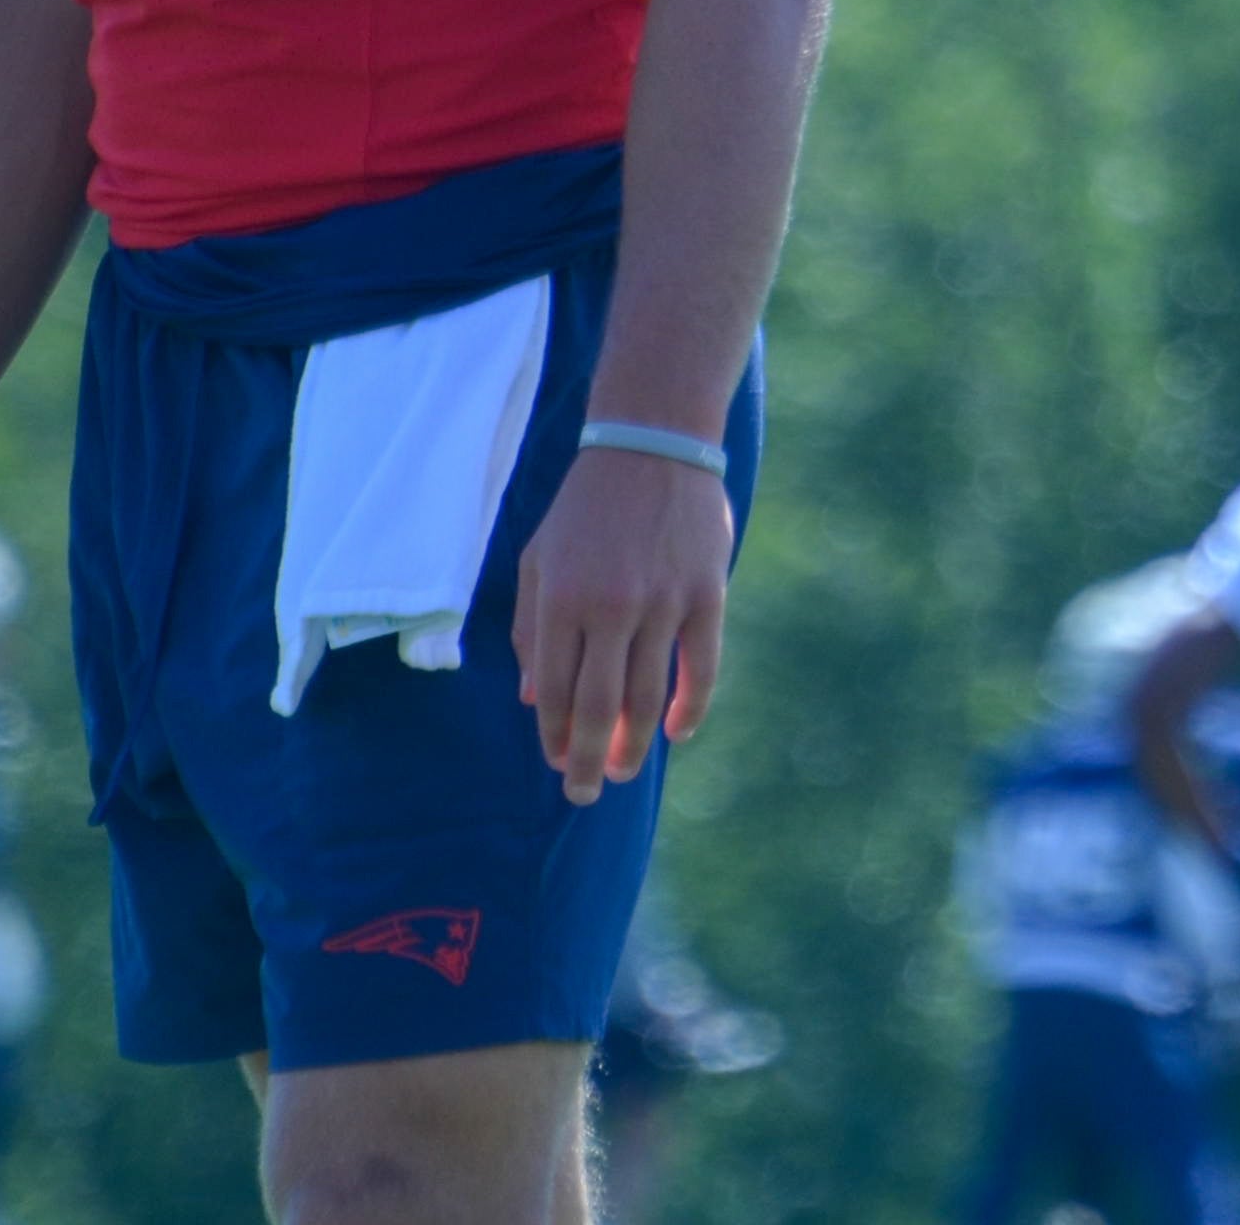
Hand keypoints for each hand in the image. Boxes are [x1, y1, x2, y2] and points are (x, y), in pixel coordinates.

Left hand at [512, 442, 733, 806]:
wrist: (653, 446)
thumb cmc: (586, 508)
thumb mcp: (540, 560)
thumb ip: (532, 630)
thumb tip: (536, 700)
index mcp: (561, 599)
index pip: (556, 691)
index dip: (557, 737)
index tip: (559, 763)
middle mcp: (610, 608)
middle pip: (600, 708)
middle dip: (590, 760)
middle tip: (587, 792)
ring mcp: (663, 603)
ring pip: (649, 696)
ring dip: (635, 745)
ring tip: (627, 770)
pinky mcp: (707, 595)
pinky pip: (702, 666)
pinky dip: (690, 707)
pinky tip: (677, 732)